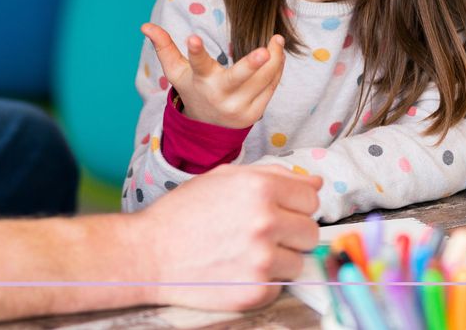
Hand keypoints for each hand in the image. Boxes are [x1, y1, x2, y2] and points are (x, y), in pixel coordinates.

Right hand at [132, 164, 321, 310]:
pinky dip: (264, 281)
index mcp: (260, 188)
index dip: (295, 205)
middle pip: (310, 231)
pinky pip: (280, 285)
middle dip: (291, 233)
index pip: (311, 197)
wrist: (150, 253)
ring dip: (278, 259)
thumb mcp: (224, 179)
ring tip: (245, 253)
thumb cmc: (184, 213)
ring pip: (298, 261)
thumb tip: (315, 181)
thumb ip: (273, 175)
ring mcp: (262, 259)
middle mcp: (265, 222)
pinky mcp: (257, 290)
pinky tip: (237, 270)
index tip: (280, 211)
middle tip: (261, 234)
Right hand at [142, 22, 284, 128]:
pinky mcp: (255, 113)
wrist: (208, 128)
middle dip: (252, 64)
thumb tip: (144, 26)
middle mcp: (220, 95)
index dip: (195, 52)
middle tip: (265, 50)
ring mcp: (239, 107)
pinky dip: (276, 69)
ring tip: (276, 39)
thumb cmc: (193, 89)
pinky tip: (278, 54)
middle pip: (238, 78)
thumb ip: (164, 47)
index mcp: (201, 81)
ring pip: (263, 79)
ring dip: (274, 58)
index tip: (193, 38)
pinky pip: (271, 87)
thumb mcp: (176, 72)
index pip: (197, 65)